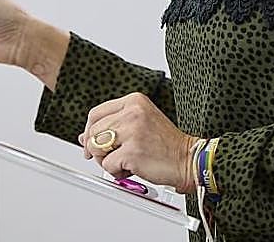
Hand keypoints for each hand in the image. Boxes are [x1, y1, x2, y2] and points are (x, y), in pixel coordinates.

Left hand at [79, 93, 198, 193]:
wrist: (188, 159)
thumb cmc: (167, 145)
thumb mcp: (140, 125)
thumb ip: (113, 126)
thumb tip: (85, 136)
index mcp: (134, 101)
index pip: (96, 113)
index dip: (89, 131)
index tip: (90, 143)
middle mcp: (132, 112)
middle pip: (93, 131)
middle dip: (97, 149)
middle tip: (112, 157)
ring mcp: (132, 130)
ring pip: (96, 147)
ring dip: (107, 160)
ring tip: (125, 161)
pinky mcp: (132, 151)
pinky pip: (107, 165)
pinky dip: (117, 172)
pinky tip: (133, 168)